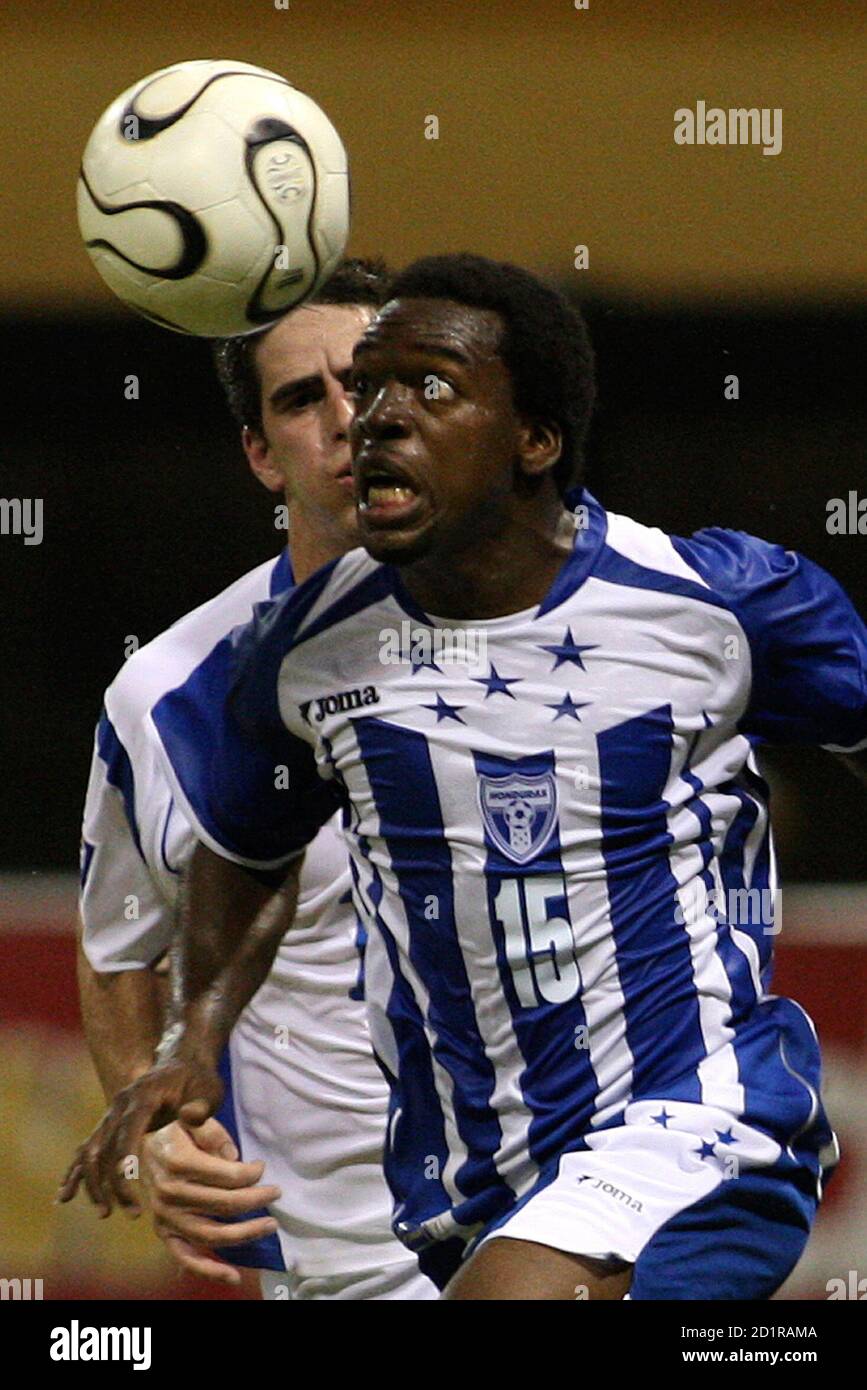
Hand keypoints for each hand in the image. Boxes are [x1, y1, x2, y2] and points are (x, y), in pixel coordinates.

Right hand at [58, 1055, 223, 1215]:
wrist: (183, 1064)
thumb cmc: (198, 1080)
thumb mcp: (208, 1089)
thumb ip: (201, 1105)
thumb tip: (190, 1116)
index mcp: (143, 1095)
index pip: (128, 1127)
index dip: (124, 1154)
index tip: (125, 1181)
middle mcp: (119, 1104)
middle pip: (105, 1145)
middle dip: (112, 1181)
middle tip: (132, 1212)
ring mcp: (110, 1115)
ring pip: (90, 1151)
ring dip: (93, 1183)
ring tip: (105, 1213)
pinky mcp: (108, 1125)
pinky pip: (86, 1150)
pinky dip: (76, 1173)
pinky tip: (64, 1197)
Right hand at [140, 1118, 281, 1285]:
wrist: (137, 1145)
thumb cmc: (172, 1129)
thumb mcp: (193, 1119)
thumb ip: (213, 1135)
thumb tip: (235, 1159)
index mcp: (179, 1163)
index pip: (228, 1176)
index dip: (252, 1174)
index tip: (262, 1167)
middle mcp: (170, 1194)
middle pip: (225, 1205)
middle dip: (257, 1200)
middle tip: (276, 1193)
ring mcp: (166, 1217)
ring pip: (212, 1234)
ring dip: (245, 1234)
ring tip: (270, 1225)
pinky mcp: (163, 1232)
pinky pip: (185, 1257)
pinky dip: (209, 1270)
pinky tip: (232, 1276)